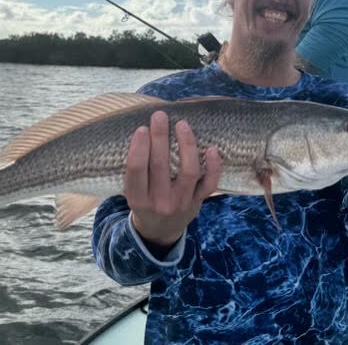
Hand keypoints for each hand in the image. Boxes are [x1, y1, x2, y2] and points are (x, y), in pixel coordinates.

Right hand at [124, 111, 221, 247]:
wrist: (161, 231)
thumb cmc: (145, 202)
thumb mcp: (133, 192)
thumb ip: (136, 170)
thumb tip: (144, 131)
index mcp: (138, 199)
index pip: (137, 170)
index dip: (139, 147)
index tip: (142, 128)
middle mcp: (160, 202)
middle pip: (160, 166)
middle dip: (160, 137)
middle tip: (160, 115)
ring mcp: (182, 202)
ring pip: (188, 171)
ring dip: (186, 145)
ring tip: (182, 124)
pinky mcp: (198, 201)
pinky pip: (209, 184)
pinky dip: (214, 166)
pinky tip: (212, 148)